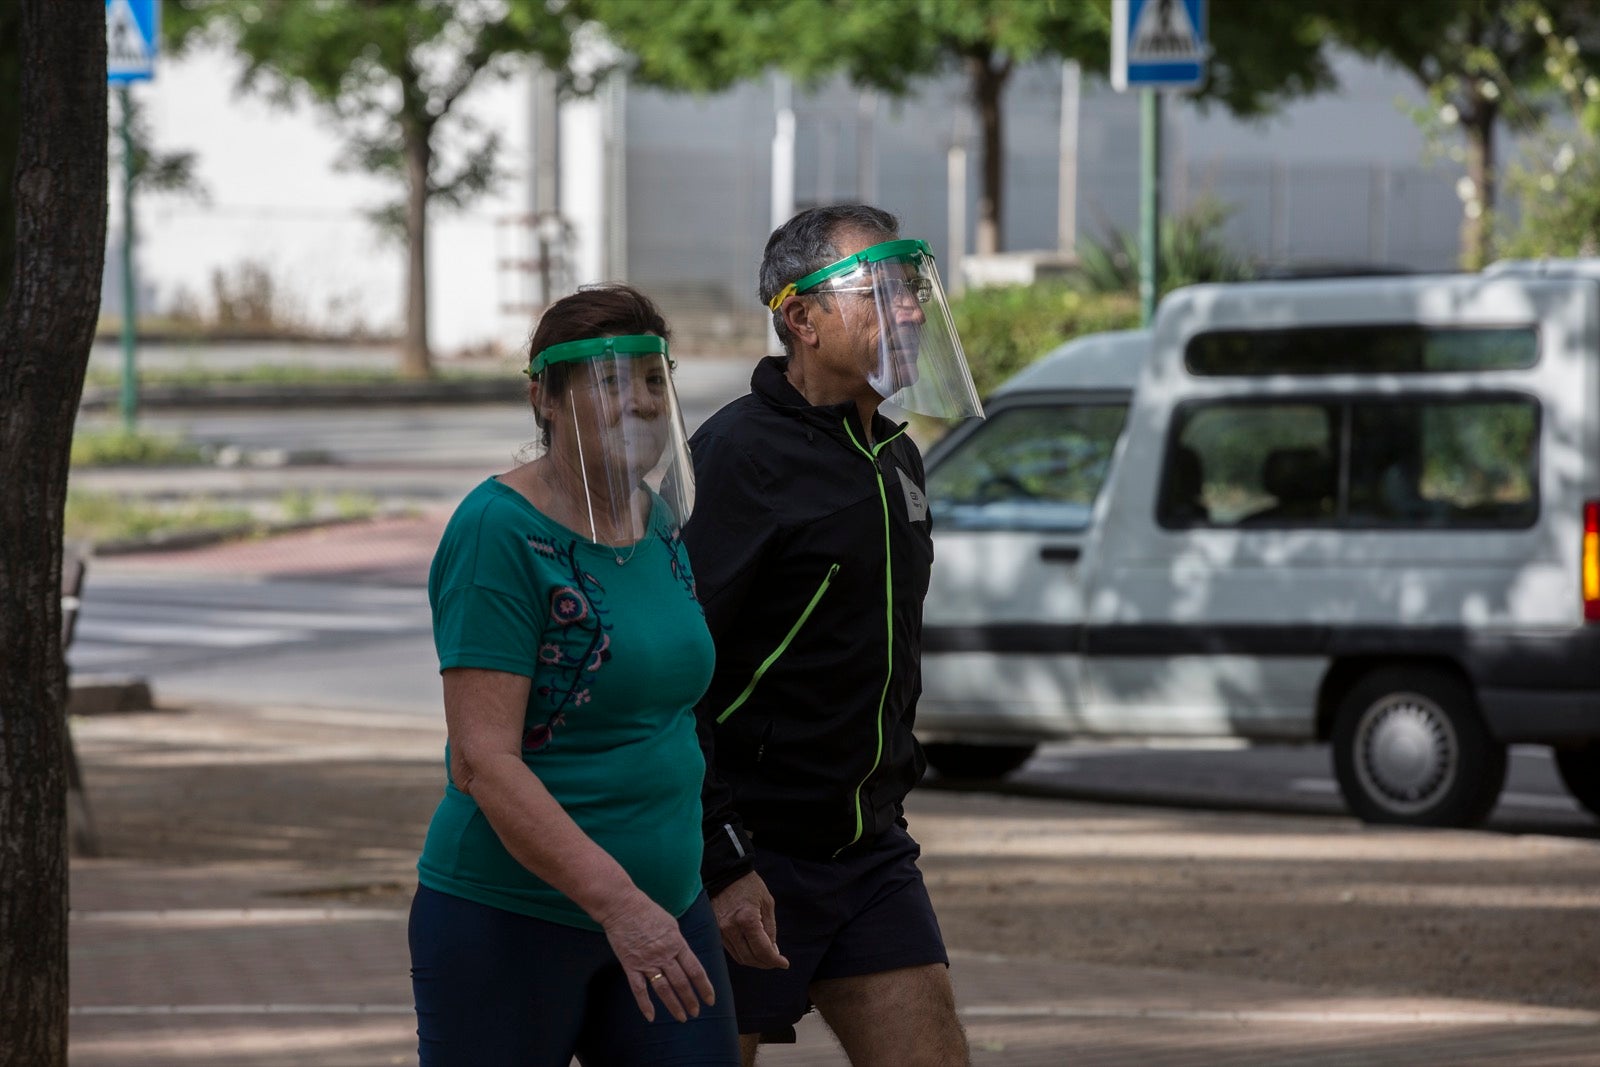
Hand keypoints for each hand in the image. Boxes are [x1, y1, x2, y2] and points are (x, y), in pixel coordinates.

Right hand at [598, 892, 716, 1022]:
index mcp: (677, 943)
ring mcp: (647, 962)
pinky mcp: (630, 966)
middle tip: (696, 1013)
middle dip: (690, 1000)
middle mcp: (664, 955)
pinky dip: (645, 1004)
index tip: (710, 999)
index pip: (695, 970)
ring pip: (663, 989)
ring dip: (674, 1005)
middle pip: (681, 983)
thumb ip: (678, 943)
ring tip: (682, 1017)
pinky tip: (651, 1017)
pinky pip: (639, 989)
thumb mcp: (671, 924)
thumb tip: (685, 959)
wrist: (622, 906)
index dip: (704, 987)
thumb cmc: (648, 911)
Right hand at [711, 871, 789, 969]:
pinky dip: (743, 954)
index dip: (775, 960)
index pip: (762, 950)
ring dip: (755, 961)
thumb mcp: (767, 903)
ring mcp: (720, 931)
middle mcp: (731, 928)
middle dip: (766, 963)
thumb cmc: (749, 885)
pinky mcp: (715, 931)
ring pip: (739, 957)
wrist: (726, 874)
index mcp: (747, 919)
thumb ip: (770, 929)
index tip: (784, 963)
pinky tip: (752, 950)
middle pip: (750, 958)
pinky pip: (731, 950)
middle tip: (776, 961)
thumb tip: (773, 951)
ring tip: (766, 958)